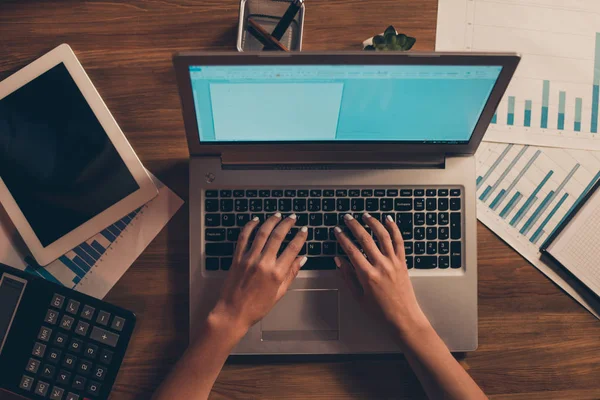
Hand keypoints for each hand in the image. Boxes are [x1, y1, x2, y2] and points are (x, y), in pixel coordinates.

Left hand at [209, 213, 307, 333]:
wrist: (232, 312)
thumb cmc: (256, 307)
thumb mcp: (279, 293)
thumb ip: (291, 274)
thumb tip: (302, 259)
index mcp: (276, 273)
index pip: (292, 249)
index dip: (300, 237)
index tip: (304, 230)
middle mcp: (264, 263)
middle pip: (278, 236)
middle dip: (287, 224)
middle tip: (292, 218)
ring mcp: (249, 259)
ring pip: (262, 233)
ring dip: (271, 221)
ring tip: (277, 215)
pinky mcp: (237, 258)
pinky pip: (244, 237)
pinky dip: (250, 226)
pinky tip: (255, 220)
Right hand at [334, 213, 429, 338]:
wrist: (404, 318)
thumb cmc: (380, 311)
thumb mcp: (358, 297)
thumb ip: (347, 277)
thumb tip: (339, 261)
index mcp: (368, 275)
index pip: (352, 251)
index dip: (342, 238)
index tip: (337, 231)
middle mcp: (381, 266)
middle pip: (366, 239)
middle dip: (354, 226)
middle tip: (347, 218)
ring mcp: (393, 262)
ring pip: (383, 236)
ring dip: (373, 223)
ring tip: (365, 216)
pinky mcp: (403, 262)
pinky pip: (399, 241)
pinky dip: (394, 228)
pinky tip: (388, 220)